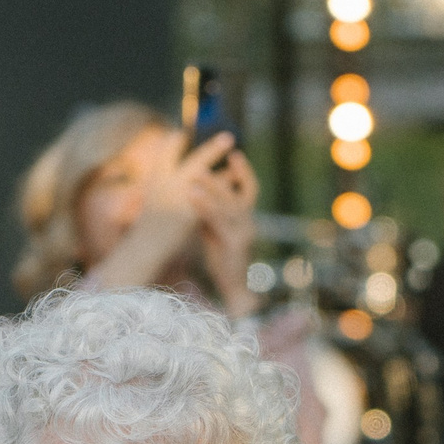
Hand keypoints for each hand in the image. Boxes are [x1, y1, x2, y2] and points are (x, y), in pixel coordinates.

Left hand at [190, 137, 261, 315]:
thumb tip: (197, 193)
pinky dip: (206, 206)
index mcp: (246, 219)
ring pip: (230, 204)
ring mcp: (243, 233)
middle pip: (239, 193)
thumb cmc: (223, 259)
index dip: (244, 171)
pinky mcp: (234, 244)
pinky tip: (193, 196)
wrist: (235, 289)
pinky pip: (219, 221)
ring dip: (212, 187)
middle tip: (206, 160)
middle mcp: (249, 223)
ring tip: (195, 174)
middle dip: (223, 176)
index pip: (250, 189)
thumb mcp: (217, 232)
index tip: (234, 154)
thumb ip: (211, 214)